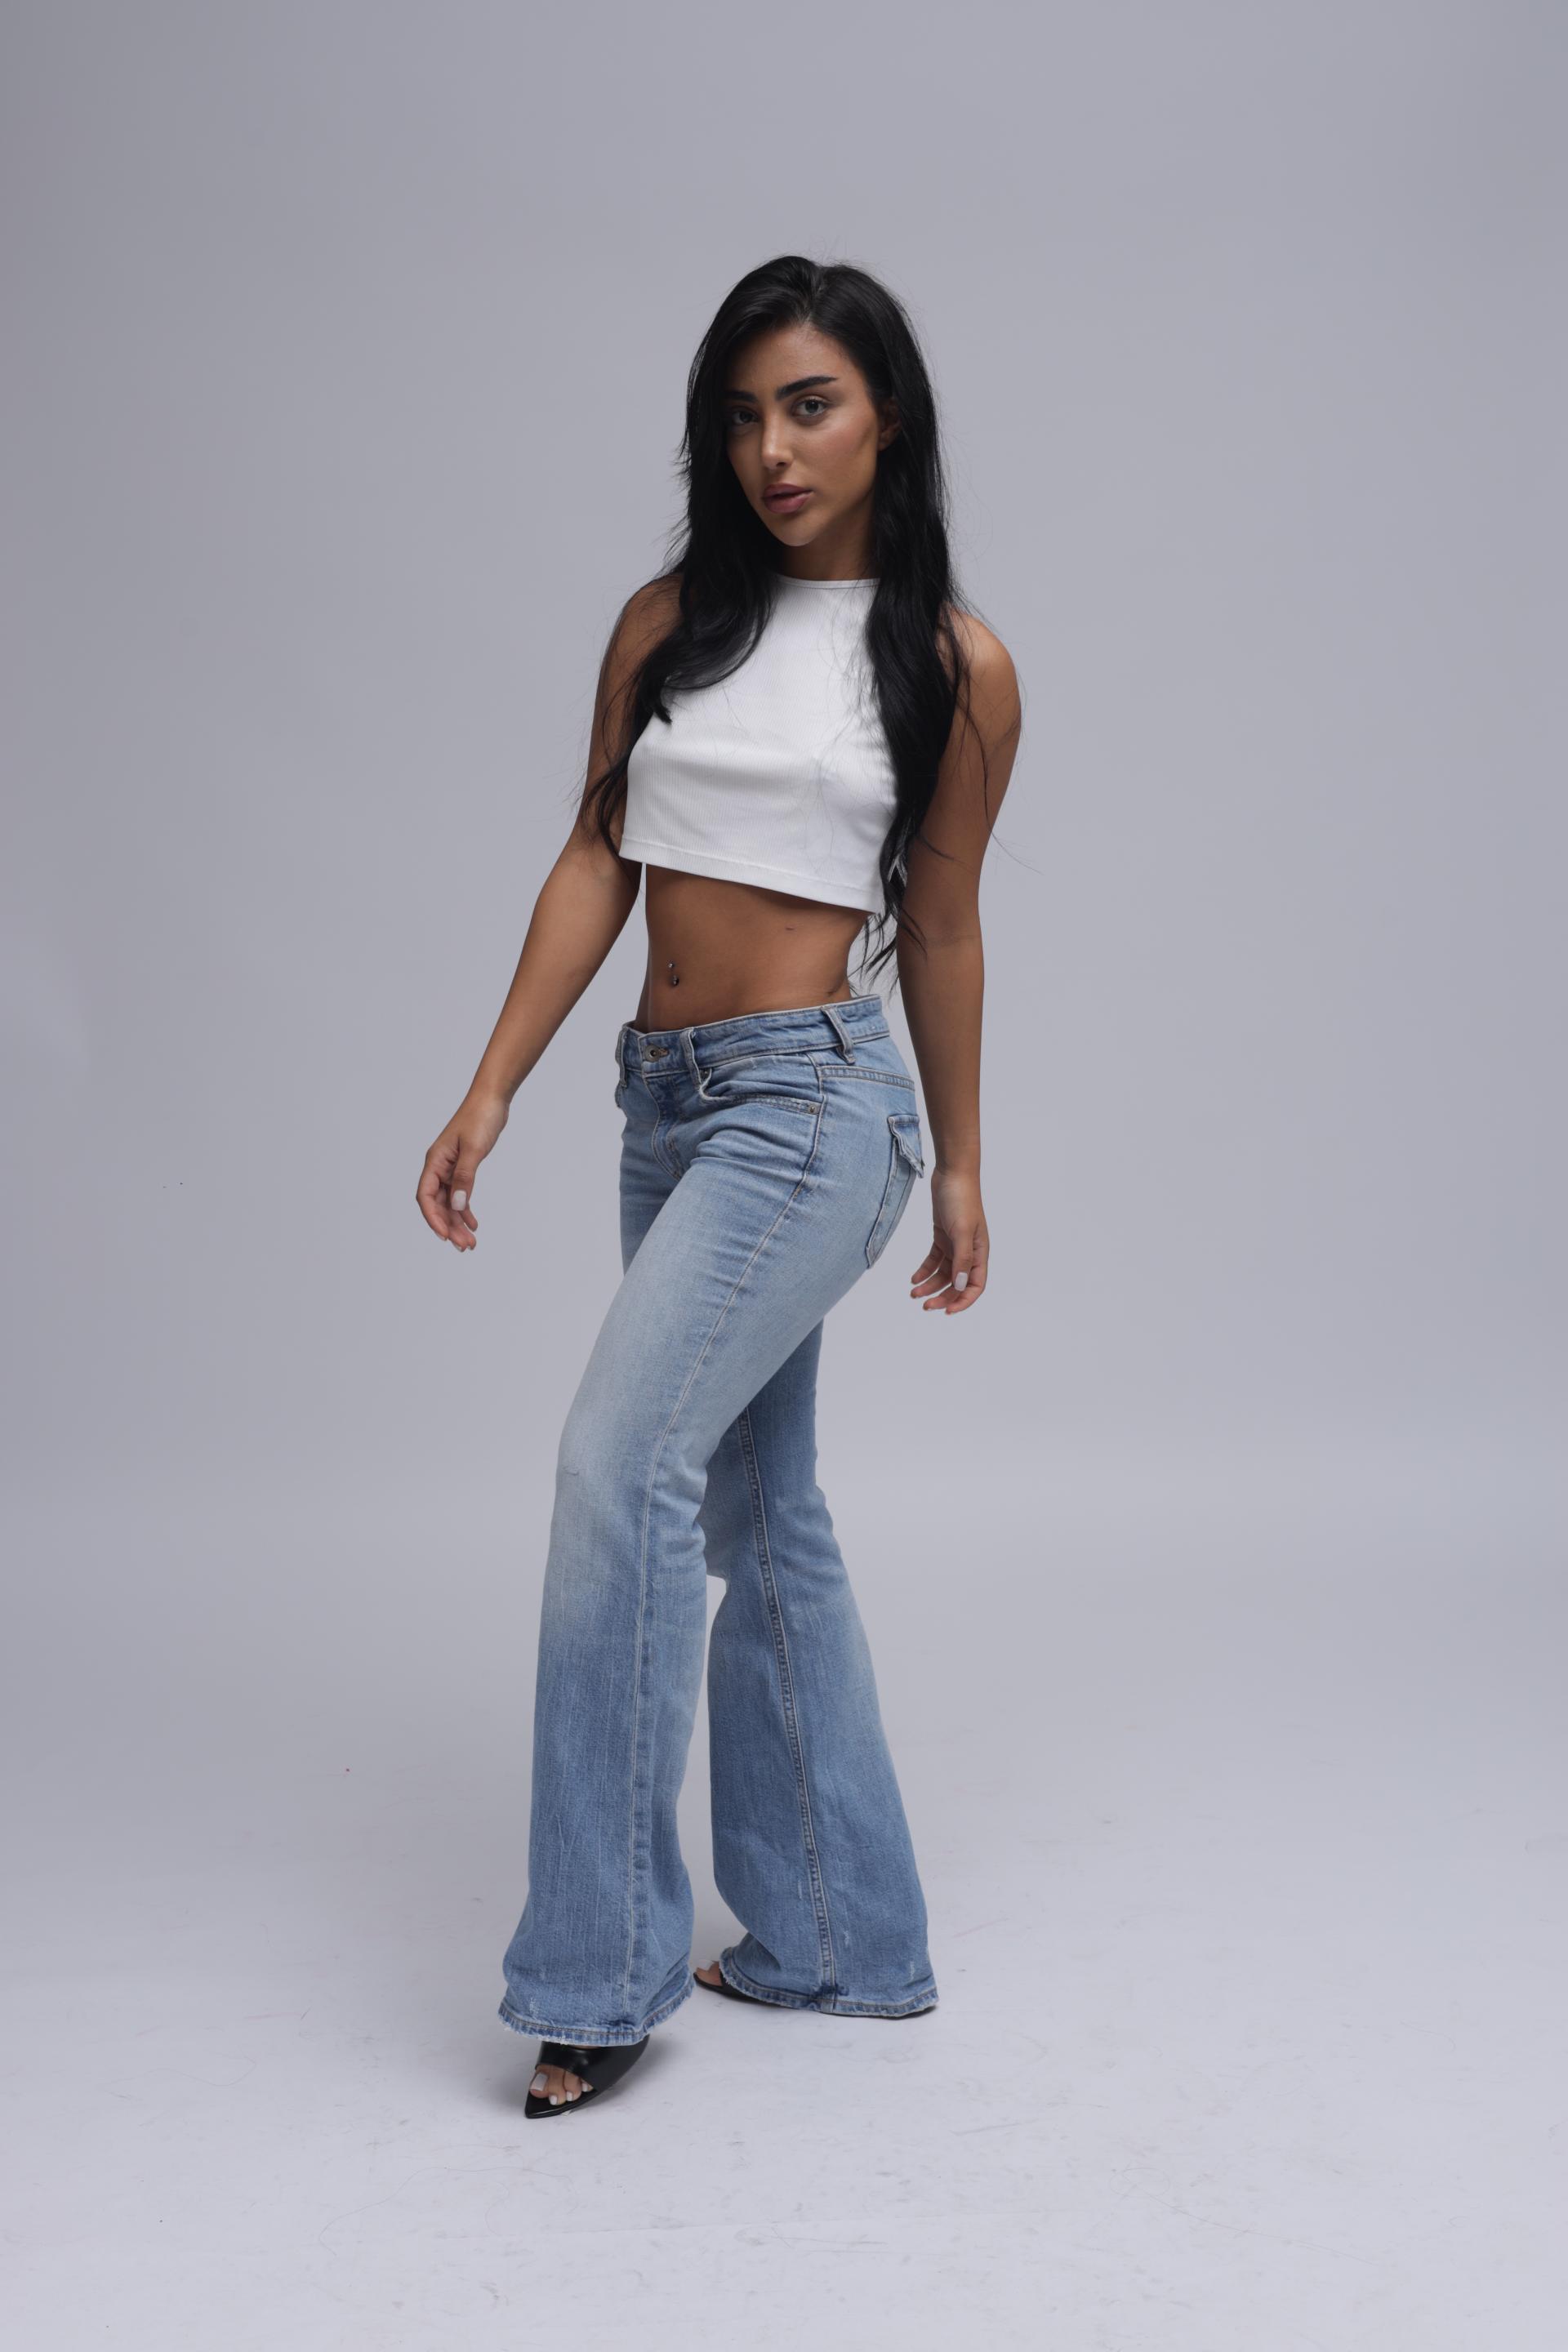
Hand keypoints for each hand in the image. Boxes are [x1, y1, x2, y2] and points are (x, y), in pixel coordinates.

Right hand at [417, 1088, 509, 1252]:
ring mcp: (450, 1168)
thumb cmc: (481, 1118)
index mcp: (435, 1161)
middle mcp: (439, 1166)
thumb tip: (458, 1205)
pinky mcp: (462, 1167)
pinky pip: (460, 1194)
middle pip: (437, 1204)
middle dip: (449, 1226)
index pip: (426, 1196)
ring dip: (458, 1222)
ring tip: (470, 1241)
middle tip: (465, 1246)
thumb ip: (465, 1177)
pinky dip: (466, 1210)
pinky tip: (474, 1224)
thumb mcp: (474, 1149)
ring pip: (449, 1202)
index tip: (445, 1236)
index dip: (433, 1218)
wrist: (492, 1099)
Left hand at [909, 1168, 987, 1312]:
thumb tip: (959, 1285)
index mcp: (980, 1252)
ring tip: (913, 1294)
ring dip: (930, 1285)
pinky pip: (934, 1260)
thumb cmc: (962, 1199)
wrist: (952, 1173)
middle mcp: (969, 1251)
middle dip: (942, 1296)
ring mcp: (955, 1244)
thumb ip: (962, 1259)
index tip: (946, 1311)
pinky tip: (914, 1278)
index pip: (975, 1285)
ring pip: (943, 1273)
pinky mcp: (942, 1236)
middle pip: (956, 1283)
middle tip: (925, 1306)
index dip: (962, 1301)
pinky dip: (924, 1270)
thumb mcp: (962, 1231)